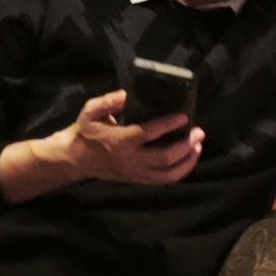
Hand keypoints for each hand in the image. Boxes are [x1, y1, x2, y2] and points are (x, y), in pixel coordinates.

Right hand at [58, 85, 203, 186]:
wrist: (77, 159)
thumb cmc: (86, 132)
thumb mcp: (91, 111)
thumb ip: (108, 101)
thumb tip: (128, 94)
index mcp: (121, 140)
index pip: (150, 133)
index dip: (169, 125)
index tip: (184, 117)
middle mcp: (131, 159)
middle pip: (165, 157)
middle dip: (186, 145)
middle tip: (198, 132)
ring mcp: (136, 173)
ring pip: (169, 174)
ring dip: (187, 161)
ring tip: (198, 146)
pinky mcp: (139, 180)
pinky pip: (164, 181)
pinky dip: (180, 172)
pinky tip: (188, 160)